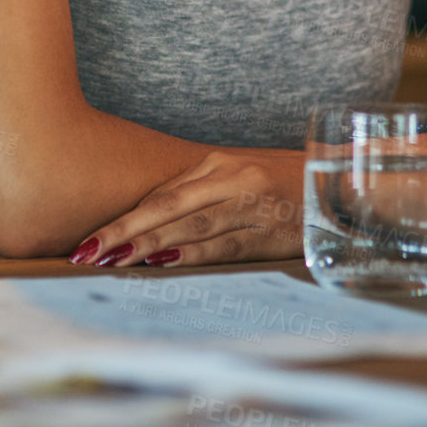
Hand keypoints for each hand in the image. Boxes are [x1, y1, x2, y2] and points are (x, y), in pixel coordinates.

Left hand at [68, 148, 303, 267]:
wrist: (340, 185)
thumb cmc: (280, 184)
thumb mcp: (236, 179)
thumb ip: (197, 195)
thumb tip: (147, 222)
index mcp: (217, 164)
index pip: (160, 195)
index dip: (121, 218)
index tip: (87, 239)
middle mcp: (231, 180)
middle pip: (166, 208)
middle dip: (123, 231)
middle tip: (86, 252)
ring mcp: (252, 206)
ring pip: (191, 226)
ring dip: (150, 244)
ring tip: (115, 260)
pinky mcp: (270, 233)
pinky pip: (225, 244)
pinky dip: (194, 253)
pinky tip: (167, 262)